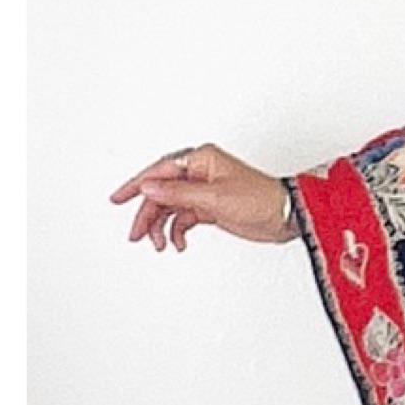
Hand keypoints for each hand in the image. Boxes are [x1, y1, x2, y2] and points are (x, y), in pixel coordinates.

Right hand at [108, 144, 298, 250]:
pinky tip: (179, 244)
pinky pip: (185, 219)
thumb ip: (178, 194)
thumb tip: (148, 188)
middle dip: (148, 214)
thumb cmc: (260, 198)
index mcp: (200, 159)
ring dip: (162, 226)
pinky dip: (179, 231)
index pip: (159, 171)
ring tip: (160, 245)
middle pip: (162, 192)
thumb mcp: (214, 198)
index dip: (136, 186)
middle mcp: (200, 173)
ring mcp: (204, 191)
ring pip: (171, 207)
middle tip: (136, 235)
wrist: (286, 216)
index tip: (118, 199)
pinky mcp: (211, 208)